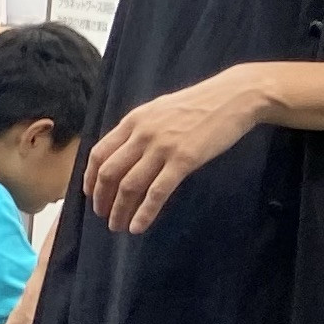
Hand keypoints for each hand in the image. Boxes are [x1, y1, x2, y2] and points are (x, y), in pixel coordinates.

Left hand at [82, 68, 264, 234]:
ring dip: (119, 210)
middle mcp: (142, 134)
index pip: (99, 153)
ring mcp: (162, 147)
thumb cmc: (198, 104)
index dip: (90, 178)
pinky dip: (144, 213)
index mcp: (133, 121)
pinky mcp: (184, 160)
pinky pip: (157, 192)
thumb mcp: (158, 110)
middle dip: (101, 199)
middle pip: (109, 173)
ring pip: (129, 186)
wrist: (234, 97)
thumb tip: (123, 155)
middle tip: (102, 216)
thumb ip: (139, 130)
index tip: (90, 195)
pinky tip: (138, 227)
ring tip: (118, 226)